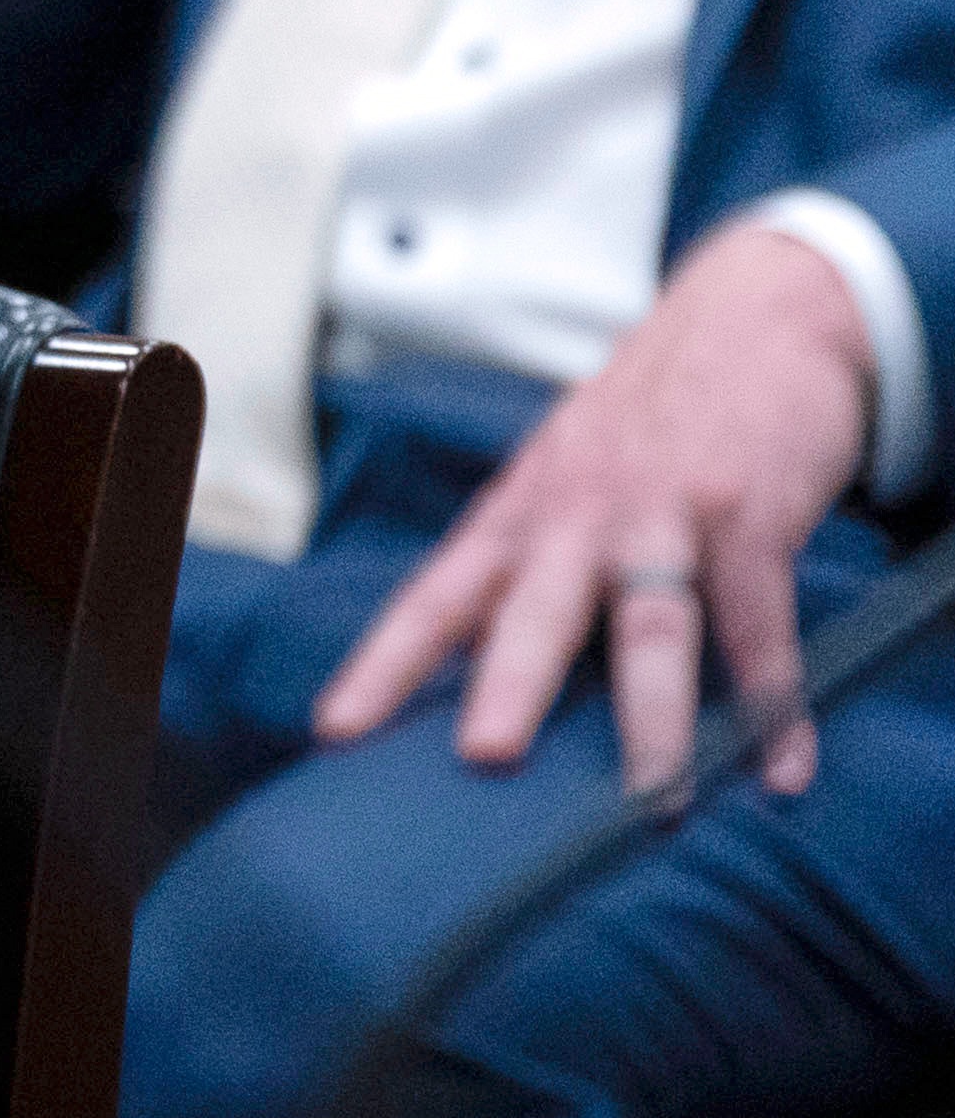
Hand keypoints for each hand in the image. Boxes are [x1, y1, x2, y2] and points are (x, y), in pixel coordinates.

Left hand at [312, 220, 876, 799]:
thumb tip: (480, 668)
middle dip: (508, 685)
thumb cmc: (644, 419)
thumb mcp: (563, 477)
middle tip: (484, 756)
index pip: (436, 598)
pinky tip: (782, 771)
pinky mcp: (751, 517)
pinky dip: (777, 703)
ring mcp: (665, 515)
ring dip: (654, 720)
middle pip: (534, 611)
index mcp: (520, 515)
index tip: (335, 731)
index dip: (384, 665)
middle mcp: (579, 516)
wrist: (751, 312)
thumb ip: (529, 564)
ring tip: (651, 804)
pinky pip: (762, 624)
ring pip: (651, 625)